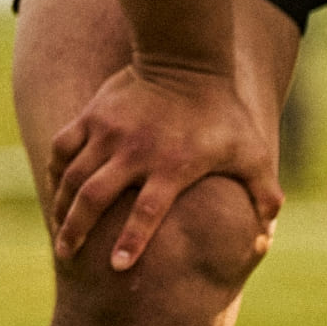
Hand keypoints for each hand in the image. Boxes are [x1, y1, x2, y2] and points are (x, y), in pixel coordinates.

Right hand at [47, 57, 282, 271]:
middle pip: (95, 196)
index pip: (147, 211)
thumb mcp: (251, 150)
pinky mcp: (94, 115)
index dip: (132, 240)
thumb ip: (263, 191)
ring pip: (74, 175)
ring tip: (59, 230)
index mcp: (171, 165)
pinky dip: (56, 170)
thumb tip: (270, 230)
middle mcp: (135, 151)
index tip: (116, 267)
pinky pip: (63, 146)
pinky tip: (56, 188)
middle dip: (77, 229)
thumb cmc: (221, 111)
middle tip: (67, 255)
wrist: (186, 58)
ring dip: (62, 206)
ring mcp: (110, 132)